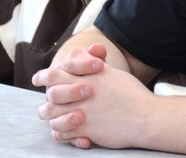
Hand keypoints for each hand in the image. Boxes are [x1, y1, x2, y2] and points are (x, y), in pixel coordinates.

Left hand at [35, 44, 150, 148]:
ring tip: (52, 116)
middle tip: (44, 100)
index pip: (61, 69)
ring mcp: (82, 110)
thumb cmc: (133, 95)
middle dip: (46, 95)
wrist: (146, 117)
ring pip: (51, 113)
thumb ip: (93, 64)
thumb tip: (80, 52)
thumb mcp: (113, 74)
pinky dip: (59, 133)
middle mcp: (83, 91)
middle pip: (52, 91)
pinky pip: (61, 133)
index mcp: (90, 76)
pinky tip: (62, 132)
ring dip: (50, 115)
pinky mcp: (84, 128)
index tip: (38, 78)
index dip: (46, 74)